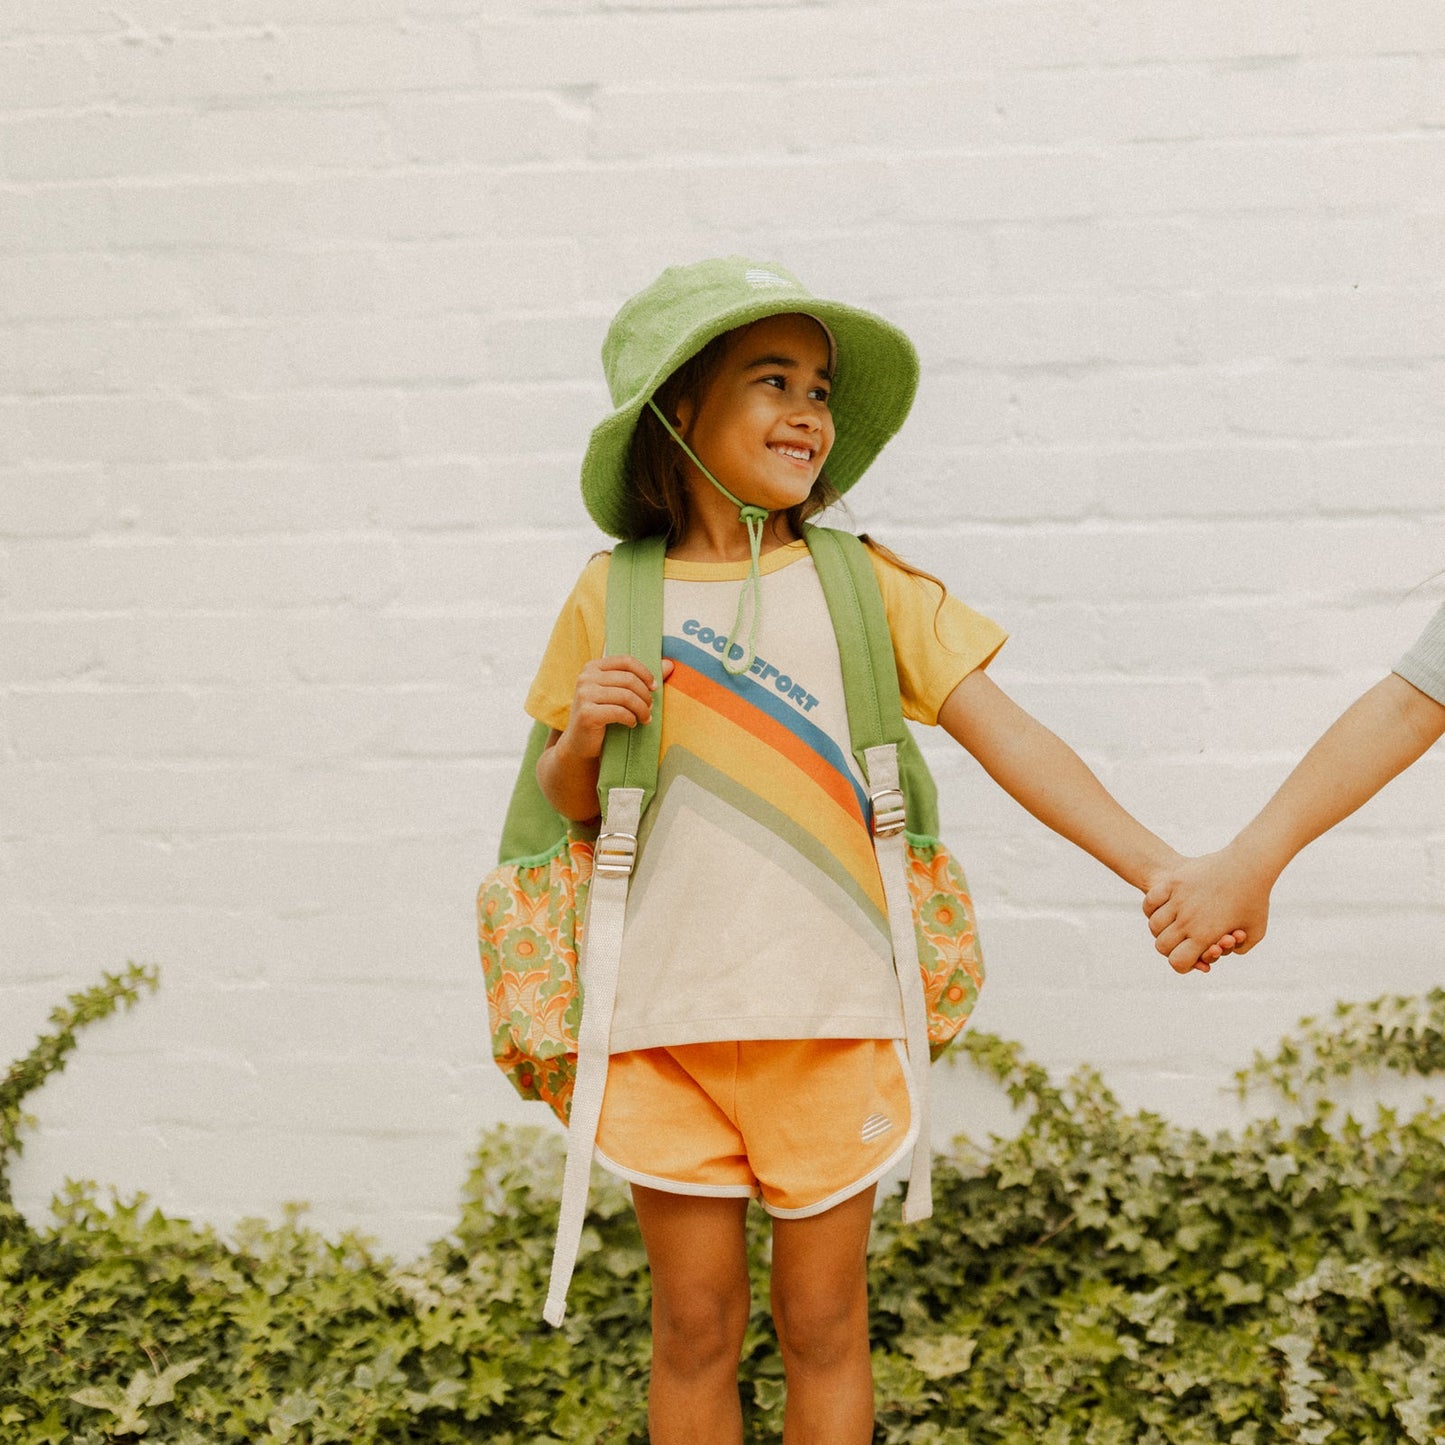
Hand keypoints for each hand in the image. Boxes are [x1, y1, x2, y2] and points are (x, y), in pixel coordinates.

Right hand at [558, 655, 672, 760]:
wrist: (580, 743)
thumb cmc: (602, 716)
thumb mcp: (619, 694)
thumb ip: (641, 678)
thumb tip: (669, 664)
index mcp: (593, 667)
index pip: (625, 661)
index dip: (644, 673)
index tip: (654, 688)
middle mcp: (586, 678)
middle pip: (628, 679)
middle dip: (645, 695)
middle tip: (650, 708)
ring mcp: (584, 695)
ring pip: (626, 696)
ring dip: (641, 709)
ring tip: (645, 718)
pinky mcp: (587, 713)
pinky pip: (619, 712)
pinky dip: (631, 718)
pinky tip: (632, 723)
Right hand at [1143, 846, 1269, 974]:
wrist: (1249, 864)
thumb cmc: (1255, 899)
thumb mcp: (1255, 932)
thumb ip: (1238, 949)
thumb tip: (1217, 950)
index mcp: (1206, 936)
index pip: (1178, 962)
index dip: (1183, 964)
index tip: (1190, 956)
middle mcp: (1188, 920)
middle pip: (1162, 946)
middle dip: (1171, 947)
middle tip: (1182, 939)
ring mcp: (1179, 900)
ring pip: (1154, 925)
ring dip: (1161, 928)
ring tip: (1173, 922)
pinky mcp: (1173, 882)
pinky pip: (1150, 901)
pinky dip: (1152, 908)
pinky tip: (1163, 907)